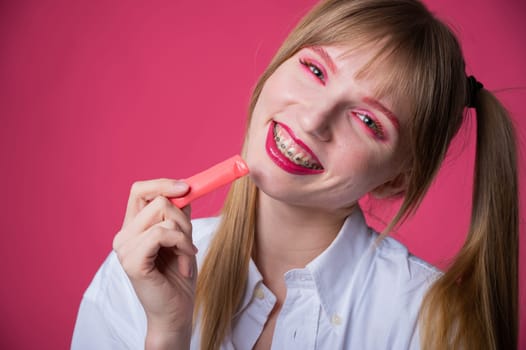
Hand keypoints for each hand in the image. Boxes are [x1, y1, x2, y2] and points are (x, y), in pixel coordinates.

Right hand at [113, 179, 196, 347]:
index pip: (139, 190)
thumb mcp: (182, 237)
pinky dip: (182, 244)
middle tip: (188, 242)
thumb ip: (178, 213)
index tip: (187, 187)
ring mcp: (125, 249)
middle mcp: (123, 236)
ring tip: (186, 256)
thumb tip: (185, 188)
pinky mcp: (133, 261)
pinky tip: (185, 263)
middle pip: (157, 200)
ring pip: (163, 215)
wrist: (176, 311)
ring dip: (185, 235)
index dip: (163, 184)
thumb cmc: (178, 276)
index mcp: (132, 228)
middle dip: (183, 218)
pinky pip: (163, 234)